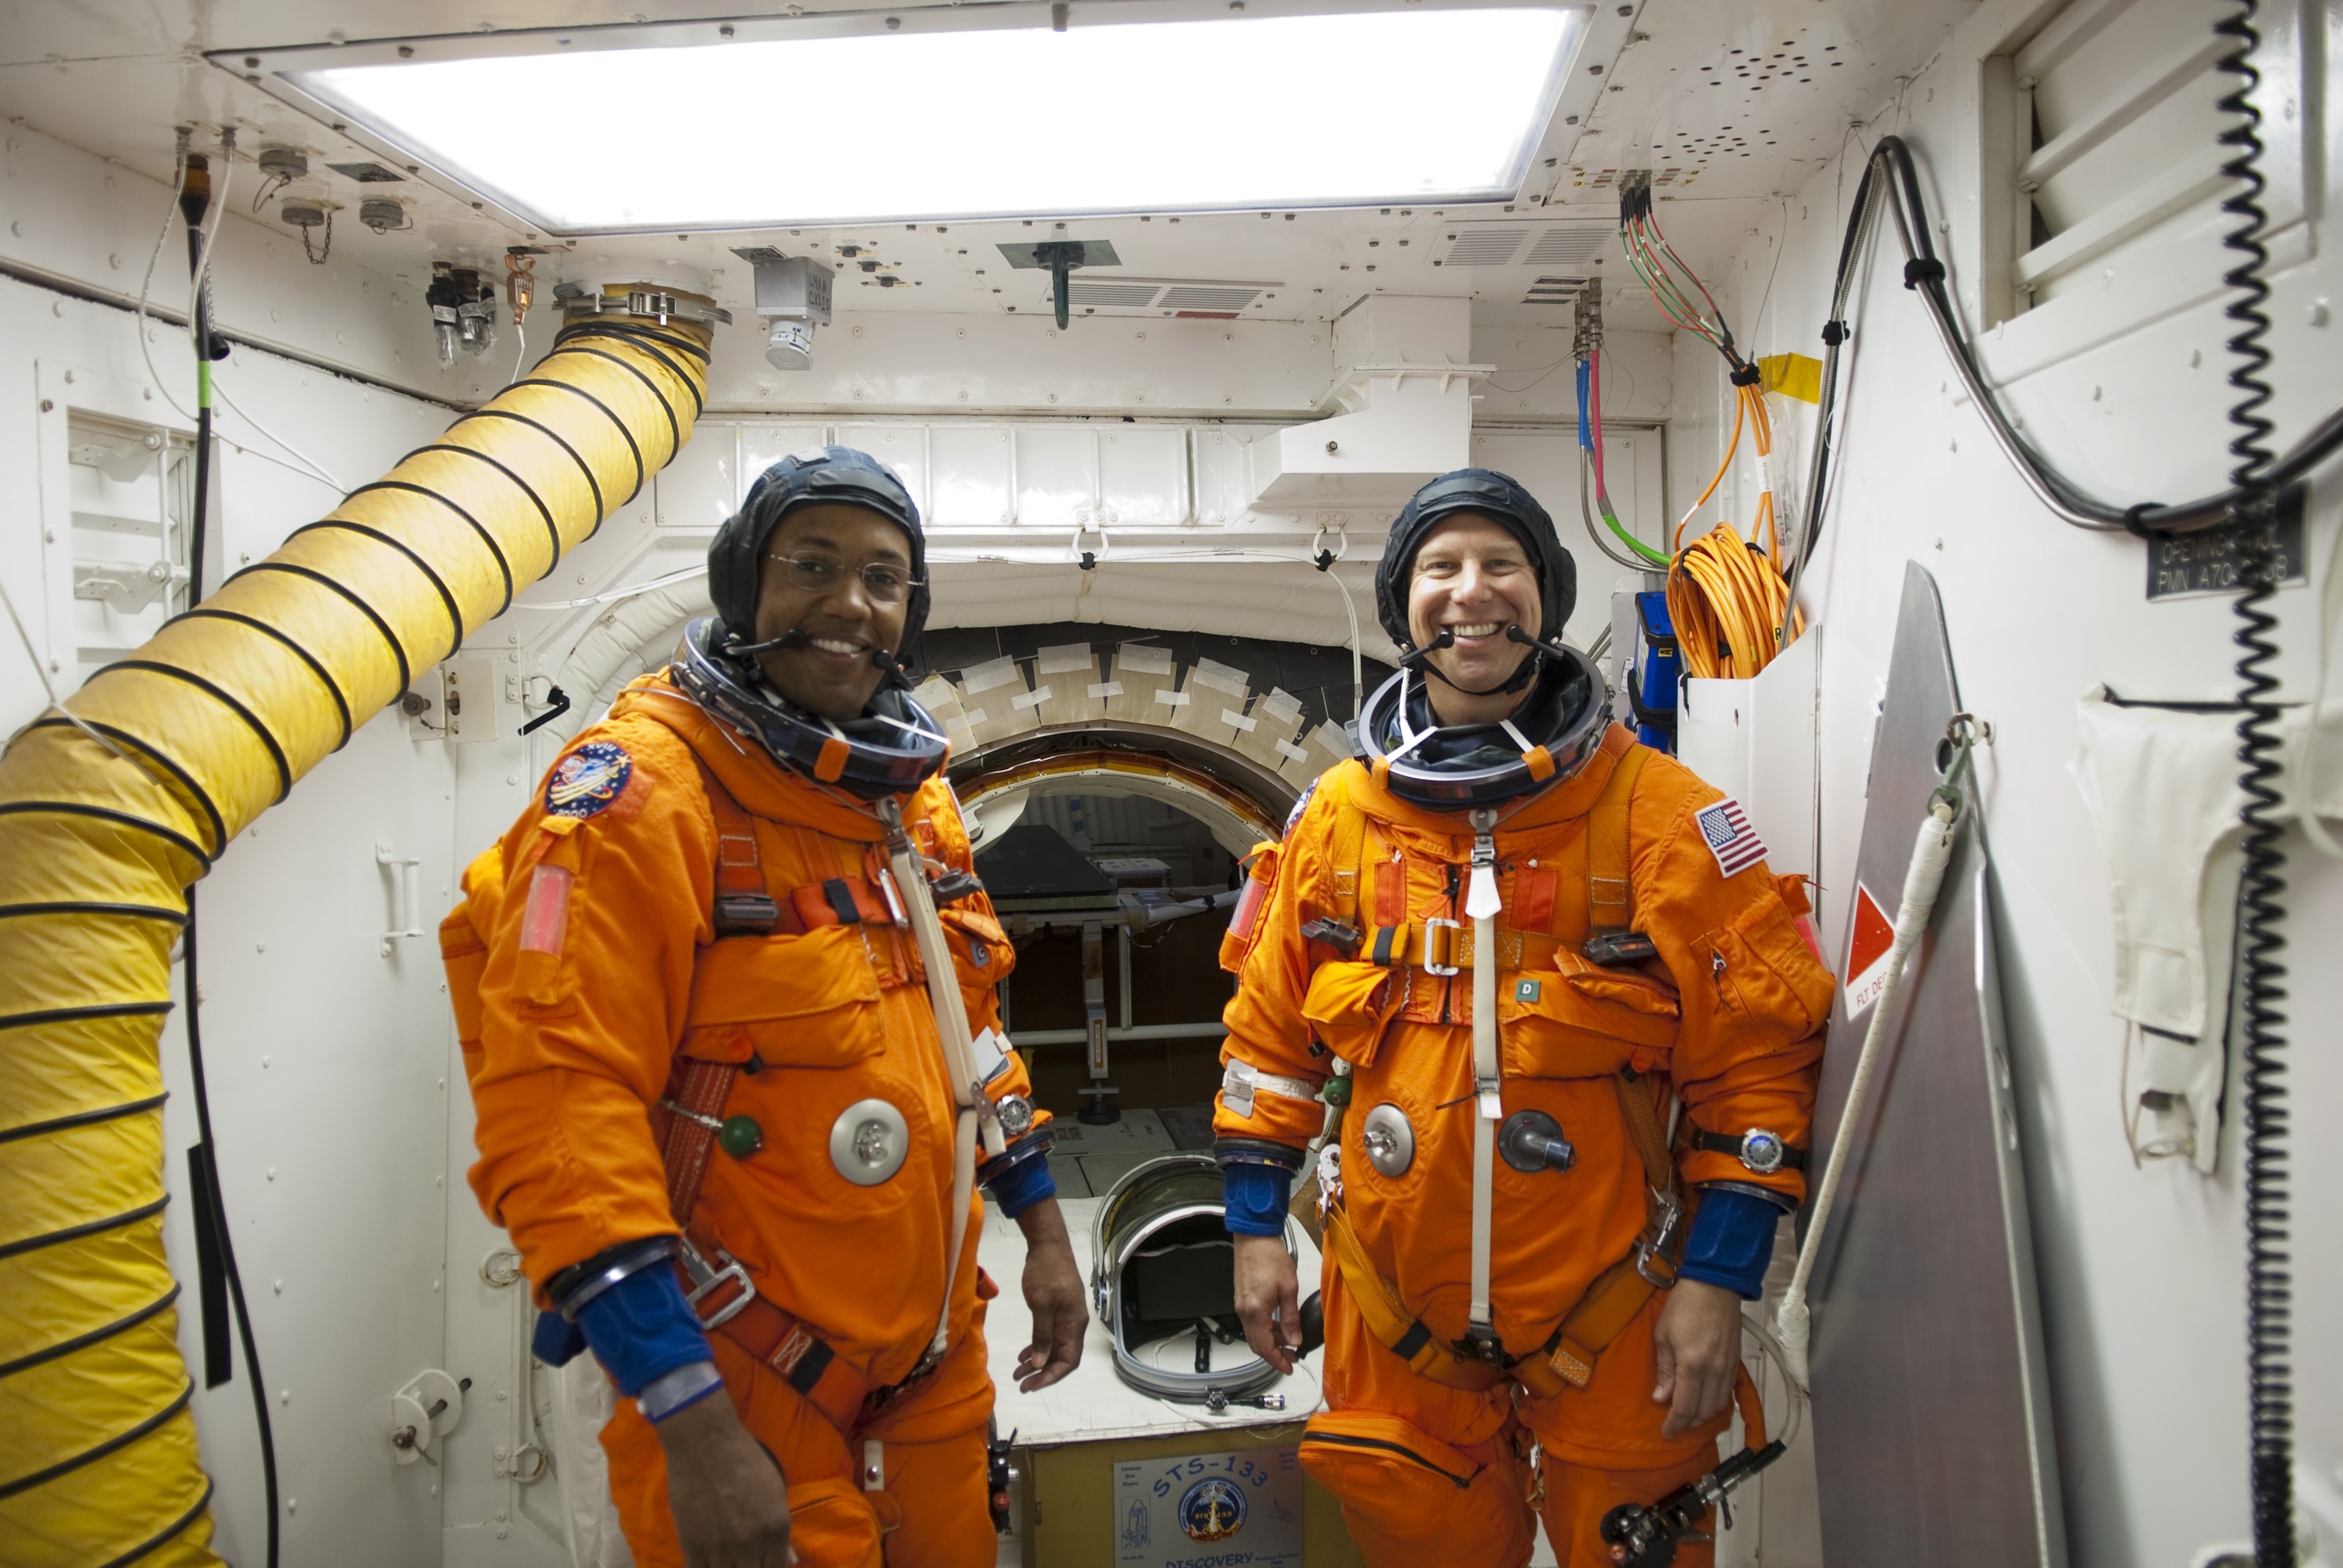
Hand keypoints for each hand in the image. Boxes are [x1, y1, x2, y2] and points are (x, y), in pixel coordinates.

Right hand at [654, 1392, 794, 1566]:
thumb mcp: (774, 1492)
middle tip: (743, 1558)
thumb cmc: (744, 1460)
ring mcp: (721, 1550)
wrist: (704, 1444)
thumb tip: (790, 1561)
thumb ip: (780, 1532)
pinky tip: (708, 1561)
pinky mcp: (693, 1548)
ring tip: (727, 1556)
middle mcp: (752, 1545)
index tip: (761, 1562)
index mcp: (776, 1530)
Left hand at [1012, 1197, 1088, 1391]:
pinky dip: (1037, 1347)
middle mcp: (1073, 1324)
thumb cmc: (1046, 1273)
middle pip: (1061, 1357)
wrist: (1047, 1245)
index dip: (1051, 1376)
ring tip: (1018, 1372)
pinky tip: (1024, 1355)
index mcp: (1074, 1324)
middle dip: (1042, 1373)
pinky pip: (1048, 1336)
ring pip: (1053, 1348)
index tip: (1031, 1385)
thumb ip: (1042, 1335)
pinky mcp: (1055, 1311)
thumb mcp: (1041, 1304)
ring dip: (1037, 1362)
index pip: (1068, 1360)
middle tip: (1021, 1383)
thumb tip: (1040, 1363)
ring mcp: (1065, 1317)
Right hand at [1232, 1233, 1300, 1376]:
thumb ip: (1291, 1318)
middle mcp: (1244, 1311)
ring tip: (1289, 1341)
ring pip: (1254, 1334)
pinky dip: (1265, 1329)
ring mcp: (1241, 1305)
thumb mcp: (1288, 1289)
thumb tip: (1295, 1340)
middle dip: (1274, 1354)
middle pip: (1256, 1345)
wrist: (1254, 1238)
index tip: (1289, 1367)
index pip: (1264, 1347)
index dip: (1277, 1361)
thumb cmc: (1270, 1257)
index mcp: (1255, 1312)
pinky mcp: (1242, 1299)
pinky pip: (1252, 1322)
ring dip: (1271, 1341)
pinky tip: (1279, 1325)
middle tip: (1292, 1357)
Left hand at [1652, 1278, 1743, 1438]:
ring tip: (1689, 1416)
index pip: (1686, 1407)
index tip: (1666, 1432)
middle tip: (1675, 1425)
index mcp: (1693, 1365)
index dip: (1675, 1424)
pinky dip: (1716, 1402)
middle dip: (1689, 1423)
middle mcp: (1715, 1371)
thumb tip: (1662, 1397)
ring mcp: (1728, 1367)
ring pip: (1719, 1405)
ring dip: (1704, 1415)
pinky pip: (1728, 1391)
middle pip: (1705, 1411)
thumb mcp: (1663, 1335)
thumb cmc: (1683, 1306)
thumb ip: (1665, 1370)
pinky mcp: (1736, 1361)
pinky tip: (1706, 1400)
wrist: (1715, 1284)